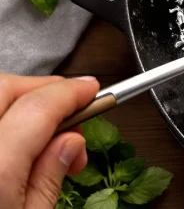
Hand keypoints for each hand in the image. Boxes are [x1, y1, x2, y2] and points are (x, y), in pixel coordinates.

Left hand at [0, 73, 99, 208]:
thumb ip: (49, 179)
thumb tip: (70, 143)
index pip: (39, 107)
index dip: (72, 92)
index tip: (92, 91)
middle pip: (6, 86)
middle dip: (42, 89)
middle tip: (69, 112)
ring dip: (19, 102)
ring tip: (39, 136)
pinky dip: (2, 117)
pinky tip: (12, 141)